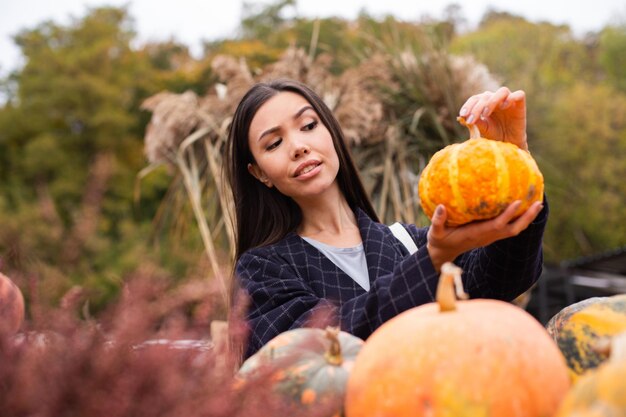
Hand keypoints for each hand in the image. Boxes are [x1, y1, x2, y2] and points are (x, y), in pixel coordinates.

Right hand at [426, 200, 543, 271]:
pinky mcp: (491, 235)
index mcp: (476, 235)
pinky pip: (509, 227)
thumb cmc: (439, 241)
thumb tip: (441, 207)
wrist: (444, 253)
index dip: (508, 215)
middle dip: (527, 218)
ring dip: (527, 218)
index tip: (518, 202)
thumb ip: (437, 221)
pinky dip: (519, 218)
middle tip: (538, 203)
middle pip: (513, 229)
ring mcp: (490, 237)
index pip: (496, 225)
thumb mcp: (435, 233)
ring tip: (538, 203)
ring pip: (514, 229)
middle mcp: (487, 237)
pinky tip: (524, 207)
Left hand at [459, 87, 527, 150]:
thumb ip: (477, 121)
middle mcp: (496, 99)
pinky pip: (519, 94)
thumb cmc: (495, 134)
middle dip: (476, 108)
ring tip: (486, 114)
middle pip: (486, 96)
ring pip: (502, 91)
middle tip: (471, 120)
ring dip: (492, 101)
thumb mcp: (484, 129)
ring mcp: (509, 101)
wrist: (509, 143)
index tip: (462, 115)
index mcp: (485, 103)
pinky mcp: (520, 104)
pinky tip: (504, 107)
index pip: (475, 99)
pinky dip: (511, 98)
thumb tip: (464, 116)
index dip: (468, 105)